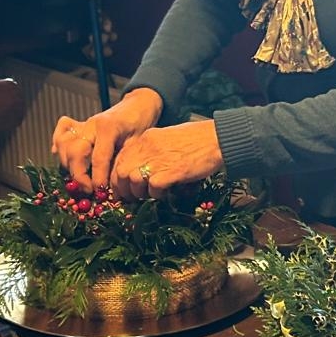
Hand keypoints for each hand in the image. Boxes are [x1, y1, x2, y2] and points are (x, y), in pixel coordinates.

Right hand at [51, 87, 163, 189]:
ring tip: (79, 178)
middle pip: (75, 152)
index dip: (97, 178)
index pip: (98, 158)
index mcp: (108, 128)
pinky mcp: (78, 125)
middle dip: (79, 175)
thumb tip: (112, 185)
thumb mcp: (136, 143)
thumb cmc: (139, 124)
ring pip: (64, 144)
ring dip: (68, 164)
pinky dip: (58, 145)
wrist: (138, 104)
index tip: (99, 192)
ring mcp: (83, 124)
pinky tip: (61, 156)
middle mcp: (91, 124)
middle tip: (88, 190)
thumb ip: (122, 161)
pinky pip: (61, 133)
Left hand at [110, 120, 224, 199]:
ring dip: (140, 193)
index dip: (118, 178)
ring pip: (133, 181)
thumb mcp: (167, 139)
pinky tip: (166, 192)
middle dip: (123, 189)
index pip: (120, 160)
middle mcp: (148, 147)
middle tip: (132, 198)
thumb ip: (151, 151)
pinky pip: (152, 188)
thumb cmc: (196, 140)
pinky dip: (157, 194)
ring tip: (151, 195)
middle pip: (121, 172)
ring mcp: (158, 159)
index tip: (122, 189)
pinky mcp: (171, 171)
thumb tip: (139, 171)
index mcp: (146, 139)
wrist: (218, 138)